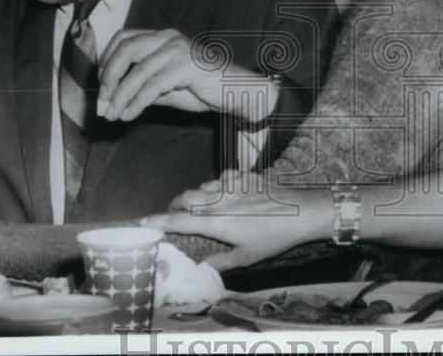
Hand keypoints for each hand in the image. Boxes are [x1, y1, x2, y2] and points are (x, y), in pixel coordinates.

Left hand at [98, 29, 277, 121]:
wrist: (238, 92)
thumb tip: (114, 99)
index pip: (124, 38)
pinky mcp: (185, 66)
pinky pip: (152, 86)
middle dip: (108, 78)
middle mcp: (168, 38)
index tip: (101, 85)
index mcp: (163, 37)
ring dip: (119, 96)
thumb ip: (143, 87)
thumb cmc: (204, 89)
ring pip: (137, 71)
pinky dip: (136, 102)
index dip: (107, 60)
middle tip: (102, 104)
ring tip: (112, 115)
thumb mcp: (167, 88)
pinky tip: (129, 115)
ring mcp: (177, 50)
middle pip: (125, 49)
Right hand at [140, 169, 328, 270]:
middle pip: (184, 197)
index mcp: (216, 222)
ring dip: (197, 196)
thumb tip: (201, 267)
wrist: (300, 211)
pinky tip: (226, 192)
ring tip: (204, 207)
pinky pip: (221, 176)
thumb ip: (220, 261)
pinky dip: (217, 184)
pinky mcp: (243, 175)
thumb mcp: (246, 257)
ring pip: (202, 186)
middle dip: (175, 205)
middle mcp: (218, 200)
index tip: (142, 222)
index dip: (158, 221)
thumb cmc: (273, 237)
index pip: (179, 221)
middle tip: (175, 215)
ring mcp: (231, 184)